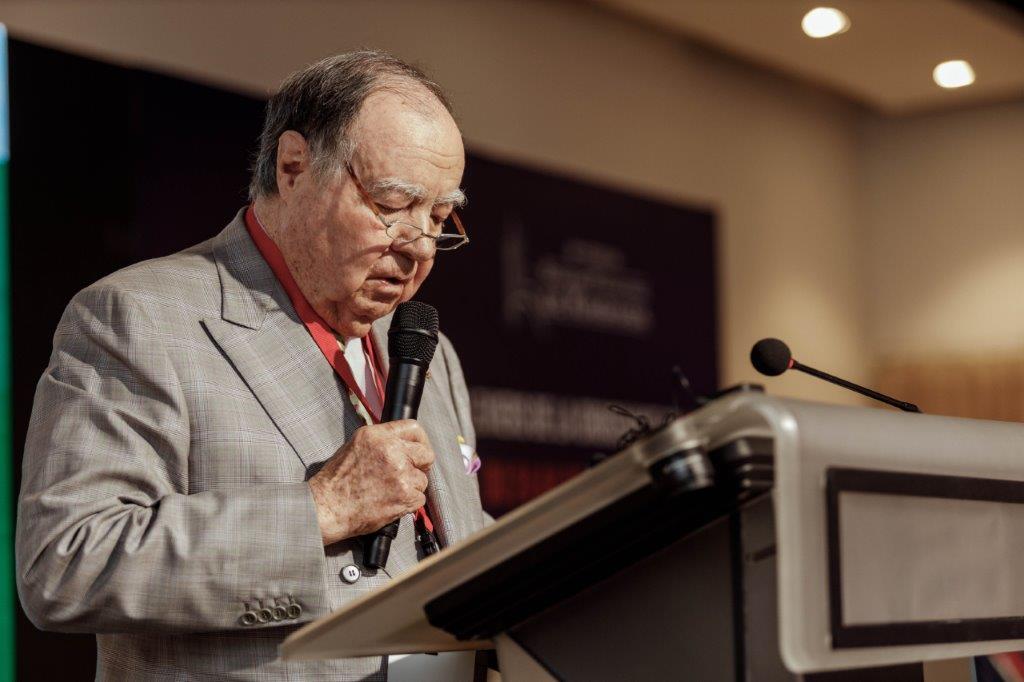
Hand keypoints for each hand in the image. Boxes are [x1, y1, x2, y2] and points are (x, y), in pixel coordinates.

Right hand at [307, 420, 434, 545]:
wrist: (328, 507)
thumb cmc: (336, 481)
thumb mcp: (356, 446)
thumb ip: (381, 441)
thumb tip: (401, 443)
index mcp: (378, 436)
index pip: (414, 428)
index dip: (421, 440)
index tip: (419, 449)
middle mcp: (392, 451)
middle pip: (426, 454)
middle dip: (421, 465)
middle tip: (409, 473)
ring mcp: (400, 474)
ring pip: (423, 480)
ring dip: (411, 487)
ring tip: (389, 492)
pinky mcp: (405, 495)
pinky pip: (420, 499)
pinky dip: (409, 504)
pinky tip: (391, 502)